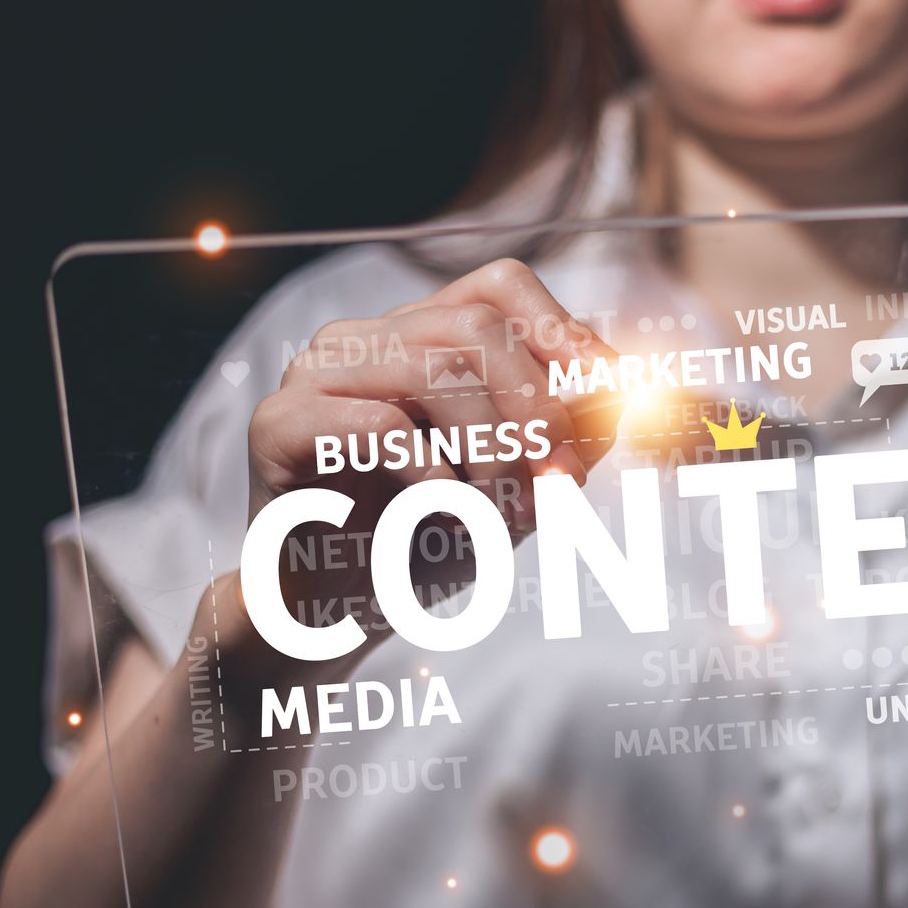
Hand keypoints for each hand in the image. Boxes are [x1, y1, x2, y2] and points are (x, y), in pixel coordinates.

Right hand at [243, 257, 620, 645]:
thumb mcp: (517, 490)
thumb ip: (570, 437)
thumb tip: (628, 389)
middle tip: (559, 480)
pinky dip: (434, 477)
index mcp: (414, 337)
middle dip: (536, 408)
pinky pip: (379, 425)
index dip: (561, 335)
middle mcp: (362, 340)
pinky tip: (443, 515)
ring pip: (435, 370)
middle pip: (476, 327)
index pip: (499, 287)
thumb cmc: (419, 547)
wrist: (330, 619)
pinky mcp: (278, 422)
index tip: (600, 403)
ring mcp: (313, 374)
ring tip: (502, 513)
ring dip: (492, 451)